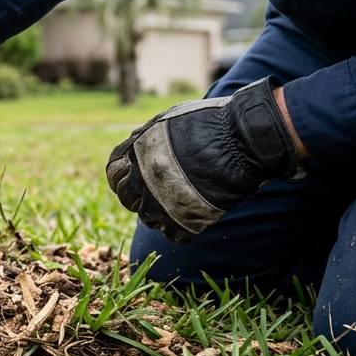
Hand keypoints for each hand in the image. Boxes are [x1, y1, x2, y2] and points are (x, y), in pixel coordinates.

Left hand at [106, 78, 304, 243]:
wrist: (242, 141)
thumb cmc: (209, 123)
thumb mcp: (167, 120)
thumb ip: (146, 139)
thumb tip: (136, 149)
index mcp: (133, 154)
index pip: (113, 175)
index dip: (124, 177)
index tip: (136, 178)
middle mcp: (139, 181)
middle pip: (128, 199)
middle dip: (140, 196)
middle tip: (162, 191)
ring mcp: (159, 206)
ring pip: (148, 219)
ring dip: (161, 211)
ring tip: (184, 198)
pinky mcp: (181, 224)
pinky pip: (172, 235)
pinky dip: (182, 227)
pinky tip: (195, 214)